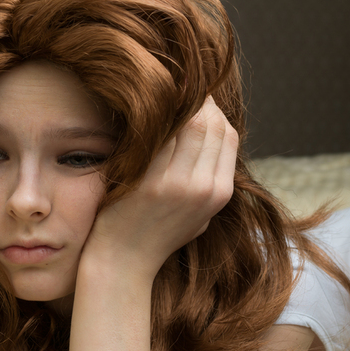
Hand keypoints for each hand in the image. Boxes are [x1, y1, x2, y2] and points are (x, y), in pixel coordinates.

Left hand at [82, 97, 237, 283]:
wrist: (123, 263)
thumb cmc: (155, 235)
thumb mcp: (197, 213)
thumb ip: (208, 179)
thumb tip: (210, 139)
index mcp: (219, 193)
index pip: (227, 133)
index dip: (211, 109)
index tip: (192, 96)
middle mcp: (205, 188)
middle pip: (211, 124)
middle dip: (195, 100)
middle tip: (173, 87)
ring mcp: (178, 185)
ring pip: (189, 124)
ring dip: (175, 103)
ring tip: (160, 91)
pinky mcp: (150, 184)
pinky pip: (159, 136)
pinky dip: (154, 118)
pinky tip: (143, 107)